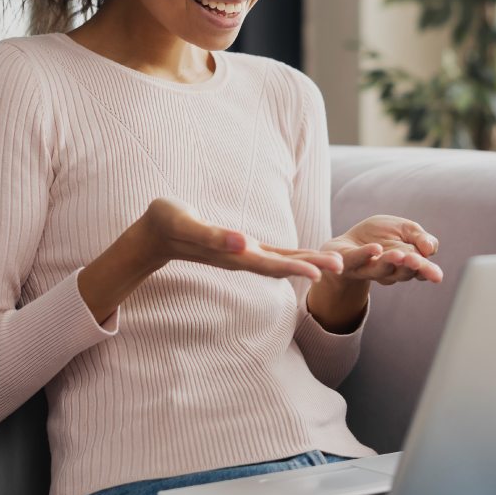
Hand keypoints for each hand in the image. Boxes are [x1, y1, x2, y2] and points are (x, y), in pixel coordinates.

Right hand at [143, 197, 344, 281]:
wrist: (152, 233)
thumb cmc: (166, 222)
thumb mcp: (185, 224)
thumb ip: (213, 236)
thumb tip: (243, 243)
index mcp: (232, 254)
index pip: (270, 264)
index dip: (296, 267)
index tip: (321, 272)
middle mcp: (241, 258)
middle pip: (283, 266)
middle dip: (312, 266)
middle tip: (343, 266)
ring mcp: (242, 255)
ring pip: (281, 262)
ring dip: (308, 263)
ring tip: (336, 264)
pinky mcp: (242, 248)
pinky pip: (274, 255)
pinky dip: (295, 257)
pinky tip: (309, 259)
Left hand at [323, 214, 442, 285]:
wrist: (349, 242)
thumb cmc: (380, 235)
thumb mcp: (404, 229)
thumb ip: (420, 237)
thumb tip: (430, 248)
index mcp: (406, 264)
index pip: (420, 270)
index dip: (427, 272)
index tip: (436, 275)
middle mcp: (389, 270)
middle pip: (402, 273)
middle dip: (410, 267)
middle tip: (416, 260)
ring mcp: (368, 268)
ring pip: (380, 269)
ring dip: (390, 262)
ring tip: (398, 254)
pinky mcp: (349, 261)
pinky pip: (357, 259)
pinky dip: (365, 254)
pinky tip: (374, 248)